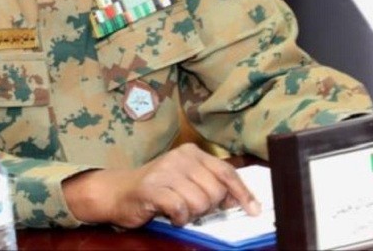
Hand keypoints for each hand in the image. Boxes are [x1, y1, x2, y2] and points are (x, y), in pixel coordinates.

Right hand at [62, 143, 261, 227]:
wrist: (117, 191)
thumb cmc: (157, 188)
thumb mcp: (186, 180)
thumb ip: (210, 184)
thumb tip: (237, 200)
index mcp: (192, 153)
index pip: (226, 172)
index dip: (243, 193)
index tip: (254, 210)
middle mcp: (181, 157)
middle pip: (216, 191)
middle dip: (208, 207)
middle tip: (191, 207)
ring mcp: (165, 171)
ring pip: (200, 202)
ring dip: (191, 214)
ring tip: (178, 210)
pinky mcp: (153, 188)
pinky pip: (180, 209)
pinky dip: (179, 218)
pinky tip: (171, 216)